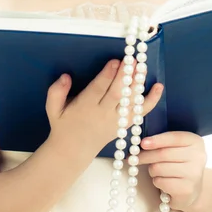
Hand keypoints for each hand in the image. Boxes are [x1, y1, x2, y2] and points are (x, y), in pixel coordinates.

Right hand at [45, 59, 164, 153]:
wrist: (73, 151)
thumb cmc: (63, 125)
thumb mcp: (53, 109)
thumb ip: (56, 92)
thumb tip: (66, 76)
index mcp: (84, 108)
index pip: (98, 90)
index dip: (107, 76)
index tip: (115, 61)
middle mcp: (102, 114)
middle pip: (116, 94)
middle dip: (125, 77)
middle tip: (132, 60)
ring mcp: (116, 121)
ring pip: (130, 102)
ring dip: (138, 84)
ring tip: (143, 67)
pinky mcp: (125, 125)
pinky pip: (141, 113)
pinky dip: (151, 101)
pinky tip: (158, 86)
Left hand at [127, 131, 206, 210]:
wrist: (191, 189)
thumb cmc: (178, 164)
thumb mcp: (176, 148)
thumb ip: (163, 142)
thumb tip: (141, 142)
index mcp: (196, 141)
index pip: (174, 138)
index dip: (157, 140)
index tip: (142, 143)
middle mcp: (198, 156)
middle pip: (163, 154)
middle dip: (146, 156)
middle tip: (133, 158)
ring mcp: (194, 174)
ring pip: (159, 168)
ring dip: (152, 170)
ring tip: (156, 171)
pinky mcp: (186, 190)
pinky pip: (161, 182)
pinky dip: (156, 181)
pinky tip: (162, 182)